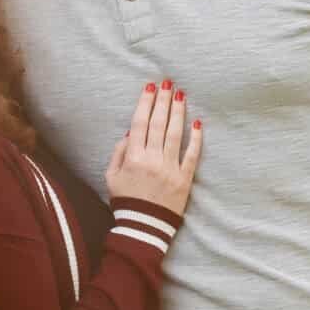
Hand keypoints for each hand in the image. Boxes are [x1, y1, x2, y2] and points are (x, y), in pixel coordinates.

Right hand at [105, 81, 202, 217]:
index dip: (145, 103)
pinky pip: (192, 155)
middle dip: (163, 101)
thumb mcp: (111, 177)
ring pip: (175, 134)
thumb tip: (130, 133)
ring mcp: (170, 168)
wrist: (144, 227)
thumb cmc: (125, 201)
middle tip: (168, 83)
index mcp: (133, 157)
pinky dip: (195, 138)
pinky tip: (197, 122)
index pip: (140, 123)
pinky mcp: (184, 178)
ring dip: (178, 112)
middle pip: (159, 123)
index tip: (150, 87)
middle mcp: (152, 159)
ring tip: (181, 95)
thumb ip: (118, 153)